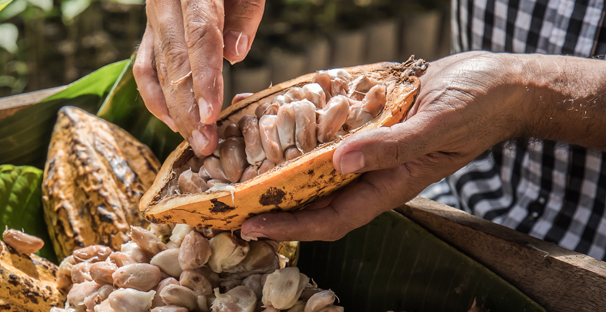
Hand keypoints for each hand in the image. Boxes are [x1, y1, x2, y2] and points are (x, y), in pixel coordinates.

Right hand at [133, 0, 265, 156]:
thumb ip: (245, 11)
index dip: (204, 78)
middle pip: (174, 61)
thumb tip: (234, 54)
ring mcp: (152, 17)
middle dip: (188, 108)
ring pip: (157, 69)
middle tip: (205, 144)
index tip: (211, 114)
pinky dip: (155, 96)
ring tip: (194, 141)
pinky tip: (172, 121)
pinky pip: (144, 66)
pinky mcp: (150, 29)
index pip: (199, 36)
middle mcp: (164, 3)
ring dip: (174, 110)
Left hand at [240, 51, 531, 240]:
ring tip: (237, 162)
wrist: (496, 82)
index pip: (331, 218)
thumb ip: (393, 147)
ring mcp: (366, 147)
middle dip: (272, 204)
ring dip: (278, 166)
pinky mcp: (365, 121)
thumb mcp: (436, 126)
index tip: (251, 225)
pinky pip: (326, 129)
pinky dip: (299, 126)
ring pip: (313, 165)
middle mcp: (370, 171)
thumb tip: (341, 162)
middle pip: (312, 198)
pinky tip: (271, 116)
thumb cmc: (477, 108)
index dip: (290, 227)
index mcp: (388, 186)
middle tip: (227, 199)